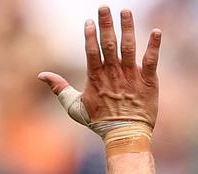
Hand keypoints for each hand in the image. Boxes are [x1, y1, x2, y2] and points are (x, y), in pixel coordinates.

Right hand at [39, 6, 159, 133]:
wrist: (125, 136)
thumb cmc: (99, 122)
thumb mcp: (74, 108)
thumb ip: (59, 89)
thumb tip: (41, 76)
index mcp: (96, 78)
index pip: (92, 51)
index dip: (90, 35)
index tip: (90, 21)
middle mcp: (114, 74)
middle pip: (109, 44)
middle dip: (106, 24)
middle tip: (104, 7)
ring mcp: (132, 77)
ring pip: (129, 48)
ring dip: (127, 28)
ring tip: (126, 11)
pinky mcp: (148, 81)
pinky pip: (152, 61)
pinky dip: (154, 46)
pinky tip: (156, 31)